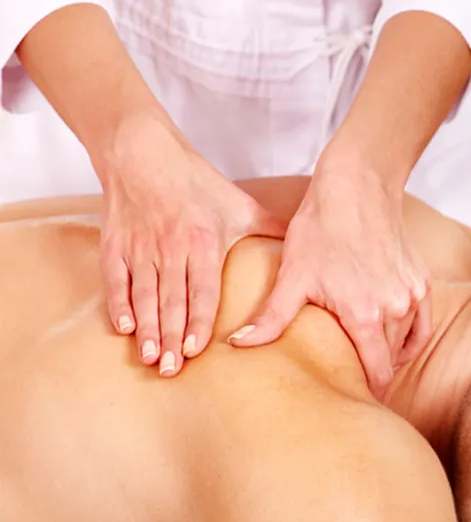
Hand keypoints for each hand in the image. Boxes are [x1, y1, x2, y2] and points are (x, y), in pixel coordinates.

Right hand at [100, 112, 285, 375]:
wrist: (142, 152)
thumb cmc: (195, 181)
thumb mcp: (239, 204)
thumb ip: (271, 228)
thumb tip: (305, 246)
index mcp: (203, 241)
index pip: (202, 289)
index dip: (199, 320)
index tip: (197, 349)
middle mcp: (170, 247)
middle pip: (172, 300)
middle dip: (172, 336)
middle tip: (172, 369)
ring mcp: (140, 247)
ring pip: (143, 295)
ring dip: (147, 329)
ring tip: (150, 358)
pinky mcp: (115, 245)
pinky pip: (115, 280)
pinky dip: (118, 305)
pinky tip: (124, 329)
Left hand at [228, 167, 431, 395]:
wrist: (358, 188)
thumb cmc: (321, 229)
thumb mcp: (293, 275)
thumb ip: (272, 318)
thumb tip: (238, 346)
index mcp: (365, 314)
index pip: (377, 372)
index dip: (367, 391)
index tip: (355, 403)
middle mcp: (395, 308)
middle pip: (391, 362)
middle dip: (375, 376)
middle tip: (355, 390)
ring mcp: (412, 295)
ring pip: (405, 343)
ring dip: (387, 353)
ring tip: (364, 359)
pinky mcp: (422, 283)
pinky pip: (421, 325)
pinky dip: (407, 336)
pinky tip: (388, 339)